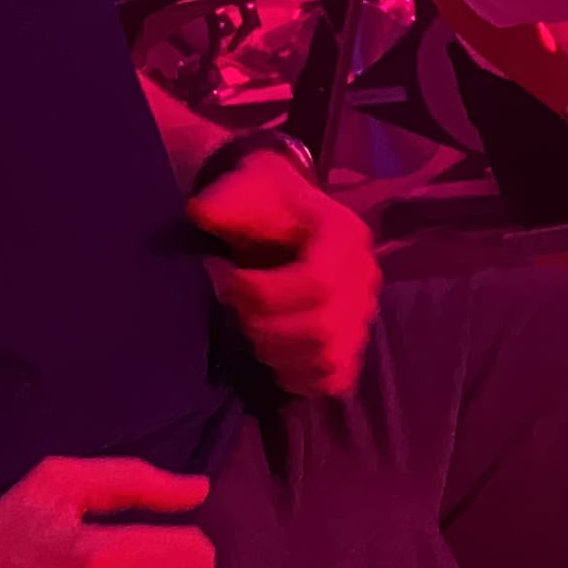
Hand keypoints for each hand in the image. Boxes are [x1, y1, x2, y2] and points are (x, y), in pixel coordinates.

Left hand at [192, 149, 378, 399]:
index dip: (266, 293)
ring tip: (252, 330)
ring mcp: (364, 314)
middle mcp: (365, 276)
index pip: (318, 282)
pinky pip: (334, 378)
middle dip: (266, 326)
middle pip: (322, 327)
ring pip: (328, 358)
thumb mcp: (241, 189)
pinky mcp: (353, 343)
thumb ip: (223, 201)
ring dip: (278, 354)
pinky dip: (300, 377)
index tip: (231, 279)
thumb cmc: (261, 203)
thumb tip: (202, 215)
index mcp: (345, 234)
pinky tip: (273, 356)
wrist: (281, 218)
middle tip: (236, 309)